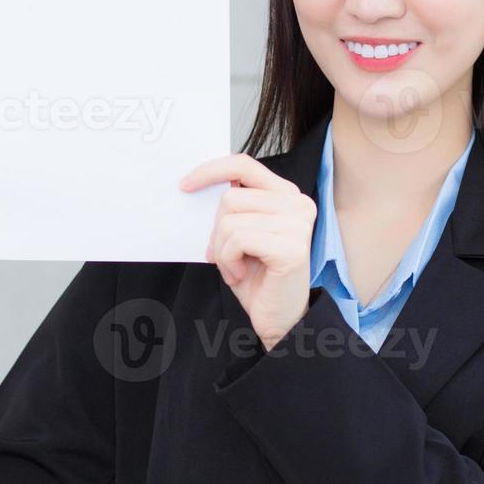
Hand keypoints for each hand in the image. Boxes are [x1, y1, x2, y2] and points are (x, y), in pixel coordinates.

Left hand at [179, 154, 316, 349]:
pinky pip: (237, 239)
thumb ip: (232, 208)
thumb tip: (198, 186)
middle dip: (216, 231)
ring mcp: (297, 224)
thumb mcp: (241, 234)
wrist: (280, 319)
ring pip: (230, 220)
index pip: (244, 164)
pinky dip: (228, 260)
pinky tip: (240, 275)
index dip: (211, 170)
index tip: (186, 185)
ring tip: (236, 268)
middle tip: (225, 257)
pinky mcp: (291, 247)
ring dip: (222, 250)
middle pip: (230, 197)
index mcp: (286, 195)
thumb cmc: (259, 277)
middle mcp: (297, 204)